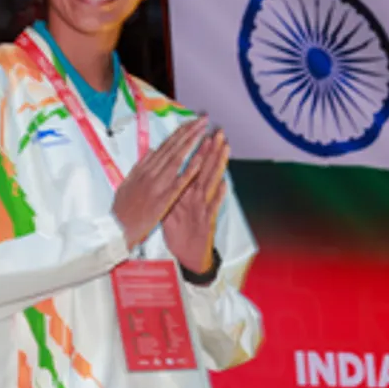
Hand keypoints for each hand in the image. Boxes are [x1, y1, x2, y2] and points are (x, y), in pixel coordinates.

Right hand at [111, 117, 207, 248]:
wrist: (116, 229)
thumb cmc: (122, 210)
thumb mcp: (127, 184)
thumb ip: (140, 167)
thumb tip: (152, 151)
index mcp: (142, 169)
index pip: (164, 147)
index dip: (179, 133)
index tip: (191, 123)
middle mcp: (150, 173)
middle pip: (172, 148)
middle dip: (189, 132)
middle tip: (203, 119)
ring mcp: (157, 185)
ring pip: (177, 159)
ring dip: (191, 144)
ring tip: (204, 131)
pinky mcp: (163, 199)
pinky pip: (180, 182)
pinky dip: (190, 169)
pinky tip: (201, 158)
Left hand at [163, 127, 229, 274]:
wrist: (187, 256)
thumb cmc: (180, 232)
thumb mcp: (171, 208)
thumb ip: (171, 190)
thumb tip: (163, 173)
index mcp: (187, 193)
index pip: (193, 166)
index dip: (196, 149)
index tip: (199, 131)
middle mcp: (198, 197)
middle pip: (205, 170)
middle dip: (211, 150)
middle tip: (219, 132)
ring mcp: (203, 208)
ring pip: (211, 183)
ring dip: (219, 166)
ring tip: (225, 148)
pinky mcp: (206, 222)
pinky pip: (212, 207)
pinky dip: (218, 196)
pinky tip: (225, 183)